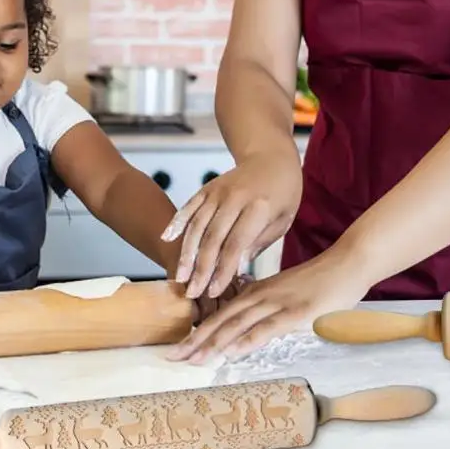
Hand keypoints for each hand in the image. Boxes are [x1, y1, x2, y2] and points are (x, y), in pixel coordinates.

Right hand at [161, 152, 300, 300]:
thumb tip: (237, 266)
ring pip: (197, 225)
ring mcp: (218, 191)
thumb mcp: (282, 220)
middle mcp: (235, 198)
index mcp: (258, 208)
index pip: (236, 244)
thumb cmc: (282, 193)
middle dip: (201, 268)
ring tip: (180, 276)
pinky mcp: (208, 188)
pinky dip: (177, 222)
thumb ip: (258, 242)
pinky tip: (166, 239)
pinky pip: (189, 206)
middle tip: (193, 292)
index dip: (223, 270)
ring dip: (186, 253)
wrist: (272, 157)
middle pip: (212, 238)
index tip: (214, 291)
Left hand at [166, 255, 369, 362]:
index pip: (219, 315)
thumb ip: (267, 306)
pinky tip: (232, 350)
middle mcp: (260, 296)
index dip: (197, 333)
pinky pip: (267, 327)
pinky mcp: (296, 312)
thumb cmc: (320, 281)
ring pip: (237, 325)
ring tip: (192, 359)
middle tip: (171, 357)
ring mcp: (277, 303)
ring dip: (213, 343)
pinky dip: (247, 340)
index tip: (177, 348)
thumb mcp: (285, 292)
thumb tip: (249, 322)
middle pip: (220, 321)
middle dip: (194, 341)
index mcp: (256, 292)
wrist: (347, 264)